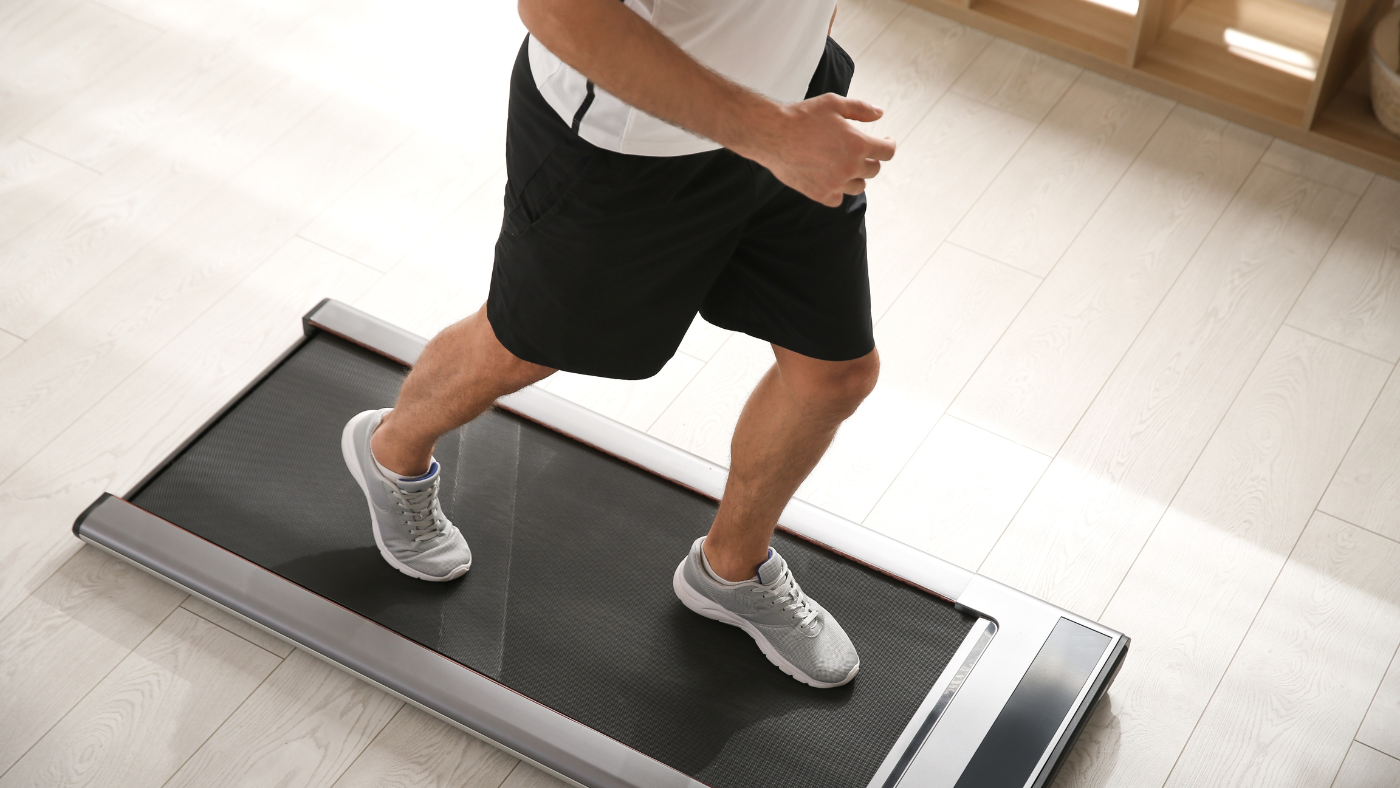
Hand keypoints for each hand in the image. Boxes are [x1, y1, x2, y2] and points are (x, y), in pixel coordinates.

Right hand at [740, 94, 896, 206]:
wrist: (773, 134)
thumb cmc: (802, 116)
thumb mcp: (834, 103)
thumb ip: (861, 109)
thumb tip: (880, 113)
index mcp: (859, 144)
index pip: (887, 152)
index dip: (889, 145)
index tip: (885, 142)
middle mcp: (850, 167)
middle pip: (874, 170)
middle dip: (870, 159)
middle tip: (860, 152)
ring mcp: (835, 183)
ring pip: (858, 186)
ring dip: (856, 176)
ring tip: (845, 166)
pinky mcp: (819, 194)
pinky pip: (838, 199)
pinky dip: (838, 190)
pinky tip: (832, 180)